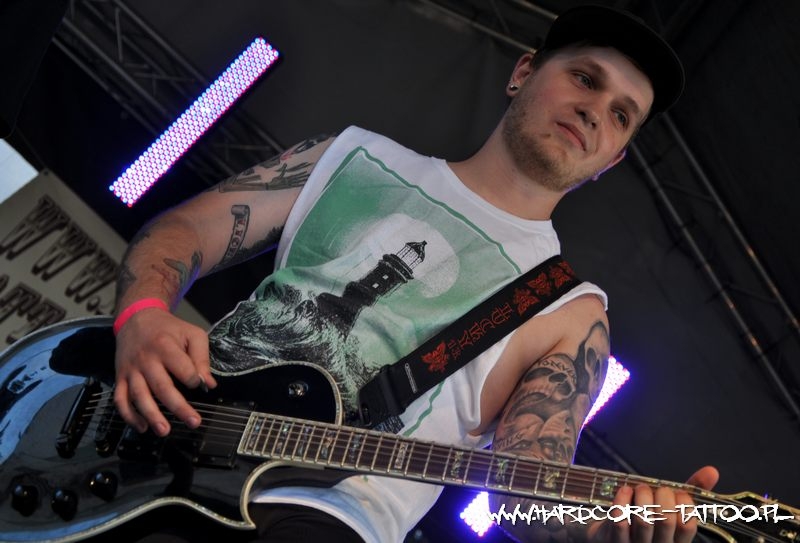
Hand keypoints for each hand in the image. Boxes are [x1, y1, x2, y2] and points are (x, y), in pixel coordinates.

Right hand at [113, 309, 216, 435]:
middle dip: (178, 407)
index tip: (200, 385)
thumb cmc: (169, 329)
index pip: (183, 369)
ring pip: (139, 396)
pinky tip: (142, 427)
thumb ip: (202, 357)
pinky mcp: (120, 378)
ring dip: (151, 416)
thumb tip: (209, 384)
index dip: (194, 380)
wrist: (137, 319)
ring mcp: (131, 370)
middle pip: (161, 387)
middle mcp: (146, 360)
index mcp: (165, 347)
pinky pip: (120, 400)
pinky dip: (128, 416)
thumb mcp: (192, 334)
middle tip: (193, 422)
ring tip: (164, 431)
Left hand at [589, 466, 719, 542]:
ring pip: (644, 521)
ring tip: (641, 488)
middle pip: (666, 521)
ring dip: (643, 496)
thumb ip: (692, 491)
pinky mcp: (614, 541)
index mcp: (676, 542)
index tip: (678, 493)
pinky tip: (625, 490)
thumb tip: (712, 471)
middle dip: (663, 496)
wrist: (612, 538)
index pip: (688, 525)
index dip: (685, 504)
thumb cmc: (648, 521)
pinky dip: (622, 500)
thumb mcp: (672, 509)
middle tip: (658, 489)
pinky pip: (620, 520)